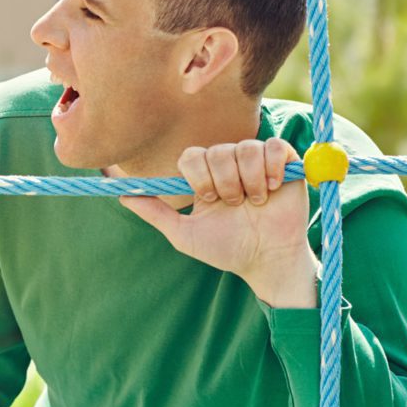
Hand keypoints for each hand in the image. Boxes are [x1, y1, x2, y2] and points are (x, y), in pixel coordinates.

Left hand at [119, 138, 318, 307]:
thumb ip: (154, 213)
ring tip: (256, 202)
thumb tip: (122, 196)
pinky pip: (275, 146)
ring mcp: (256, 163)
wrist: (267, 260)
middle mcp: (229, 166)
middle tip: (234, 204)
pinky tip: (272, 188)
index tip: (208, 199)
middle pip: (218, 151)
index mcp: (204, 178)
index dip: (199, 175)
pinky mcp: (284, 164)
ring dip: (249, 180)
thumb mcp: (184, 234)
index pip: (192, 155)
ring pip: (245, 148)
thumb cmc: (226, 249)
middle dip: (225, 182)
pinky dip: (272, 167)